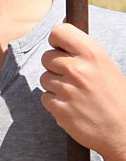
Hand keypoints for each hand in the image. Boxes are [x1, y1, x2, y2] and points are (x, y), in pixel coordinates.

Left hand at [40, 23, 125, 159]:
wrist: (122, 131)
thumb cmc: (115, 96)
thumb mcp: (106, 66)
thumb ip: (83, 51)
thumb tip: (59, 29)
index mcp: (93, 54)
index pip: (59, 31)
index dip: (57, 40)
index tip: (62, 48)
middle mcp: (78, 69)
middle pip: (46, 57)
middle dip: (55, 67)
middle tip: (74, 78)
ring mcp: (67, 89)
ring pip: (44, 78)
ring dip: (55, 86)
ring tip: (77, 94)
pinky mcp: (59, 108)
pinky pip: (45, 97)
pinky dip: (55, 102)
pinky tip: (72, 107)